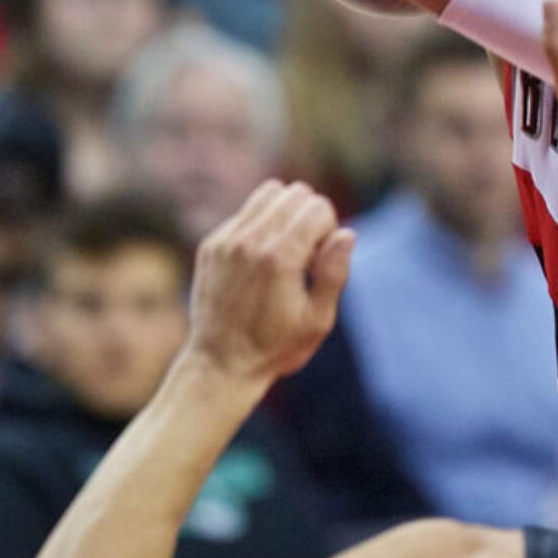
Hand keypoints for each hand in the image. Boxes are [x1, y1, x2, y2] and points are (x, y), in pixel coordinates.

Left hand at [187, 180, 354, 382]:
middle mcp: (250, 241)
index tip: (319, 261)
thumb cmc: (275, 347)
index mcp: (280, 257)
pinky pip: (245, 212)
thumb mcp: (317, 320)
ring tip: (285, 249)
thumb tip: (346, 233)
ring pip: (269, 192)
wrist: (220, 365)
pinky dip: (261, 225)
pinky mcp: (211, 245)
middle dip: (310, 217)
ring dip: (285, 213)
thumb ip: (334, 273)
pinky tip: (260, 260)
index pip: (318, 207)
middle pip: (295, 193)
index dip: (329, 231)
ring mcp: (226, 240)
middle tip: (304, 256)